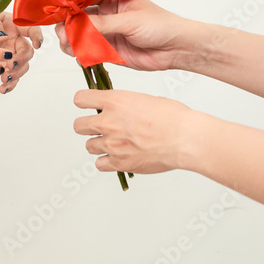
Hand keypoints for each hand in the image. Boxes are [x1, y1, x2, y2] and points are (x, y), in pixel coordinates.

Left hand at [0, 8, 42, 94]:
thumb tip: (4, 36)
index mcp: (11, 25)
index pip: (30, 28)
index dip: (37, 36)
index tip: (37, 44)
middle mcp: (14, 40)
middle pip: (27, 52)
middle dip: (21, 61)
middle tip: (9, 66)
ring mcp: (9, 54)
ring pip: (22, 66)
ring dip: (16, 74)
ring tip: (4, 79)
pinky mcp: (2, 66)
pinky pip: (12, 77)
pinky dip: (10, 84)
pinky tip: (3, 88)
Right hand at [55, 0, 198, 71]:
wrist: (178, 49)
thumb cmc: (160, 25)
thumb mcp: (130, 20)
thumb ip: (103, 24)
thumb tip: (78, 23)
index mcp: (111, 0)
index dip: (70, 5)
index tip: (59, 11)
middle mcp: (106, 16)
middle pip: (78, 18)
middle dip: (68, 25)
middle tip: (64, 34)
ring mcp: (107, 34)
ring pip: (81, 36)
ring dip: (72, 41)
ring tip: (69, 46)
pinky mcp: (109, 52)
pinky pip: (89, 52)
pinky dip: (81, 54)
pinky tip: (79, 56)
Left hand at [73, 88, 194, 173]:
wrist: (185, 139)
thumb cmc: (172, 118)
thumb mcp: (142, 98)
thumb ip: (122, 104)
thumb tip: (116, 108)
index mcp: (114, 101)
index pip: (80, 100)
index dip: (83, 102)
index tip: (86, 105)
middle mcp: (108, 122)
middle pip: (79, 125)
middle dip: (87, 126)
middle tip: (97, 127)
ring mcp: (112, 144)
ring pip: (88, 146)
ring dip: (98, 144)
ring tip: (113, 143)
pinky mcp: (120, 163)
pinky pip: (100, 164)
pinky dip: (106, 161)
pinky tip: (116, 157)